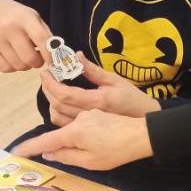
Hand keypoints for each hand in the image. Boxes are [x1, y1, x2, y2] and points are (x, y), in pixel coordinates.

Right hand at [0, 0, 51, 72]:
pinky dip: (12, 67)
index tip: (53, 62)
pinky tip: (12, 57)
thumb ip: (45, 35)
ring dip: (24, 65)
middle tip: (37, 58)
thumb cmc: (17, 17)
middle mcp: (8, 27)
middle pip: (29, 58)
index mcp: (25, 17)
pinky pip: (5, 69)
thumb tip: (56, 57)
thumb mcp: (34, 18)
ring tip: (23, 55)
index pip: (41, 39)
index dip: (50, 54)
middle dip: (37, 62)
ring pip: (17, 66)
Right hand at [11, 108, 153, 169]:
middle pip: (58, 133)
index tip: (16, 151)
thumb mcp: (89, 161)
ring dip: (68, 140)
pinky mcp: (97, 113)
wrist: (141, 135)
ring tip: (79, 152)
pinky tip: (91, 144)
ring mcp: (89, 114)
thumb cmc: (116, 151)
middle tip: (52, 157)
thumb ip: (66, 156)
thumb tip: (49, 154)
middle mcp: (79, 119)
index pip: (46, 141)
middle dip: (52, 145)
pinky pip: (80, 124)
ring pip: (70, 128)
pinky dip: (78, 135)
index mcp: (74, 131)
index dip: (30, 147)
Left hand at [41, 52, 158, 126]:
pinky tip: (59, 105)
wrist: (144, 120)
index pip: (66, 94)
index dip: (51, 83)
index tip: (45, 72)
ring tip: (51, 90)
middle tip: (46, 77)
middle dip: (47, 90)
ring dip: (50, 103)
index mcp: (97, 101)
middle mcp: (89, 116)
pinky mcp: (86, 135)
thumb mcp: (116, 80)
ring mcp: (87, 129)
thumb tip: (77, 56)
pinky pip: (64, 127)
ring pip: (58, 119)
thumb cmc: (132, 98)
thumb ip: (94, 70)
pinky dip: (57, 115)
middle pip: (58, 106)